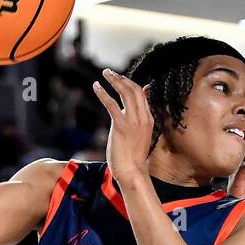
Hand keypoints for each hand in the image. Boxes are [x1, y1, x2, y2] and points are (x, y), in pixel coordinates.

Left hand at [91, 69, 153, 184]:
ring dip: (114, 80)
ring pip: (125, 92)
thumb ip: (139, 122)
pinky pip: (111, 104)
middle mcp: (142, 117)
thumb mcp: (141, 137)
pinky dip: (103, 93)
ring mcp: (132, 121)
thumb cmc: (134, 158)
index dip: (131, 83)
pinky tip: (96, 86)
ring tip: (105, 73)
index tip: (121, 79)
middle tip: (111, 72)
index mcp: (149, 119)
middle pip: (134, 89)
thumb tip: (135, 118)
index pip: (142, 94)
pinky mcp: (120, 126)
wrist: (132, 172)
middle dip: (122, 78)